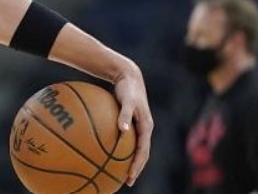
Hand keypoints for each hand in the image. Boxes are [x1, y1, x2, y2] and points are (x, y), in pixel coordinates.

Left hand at [114, 63, 152, 186]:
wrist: (129, 75)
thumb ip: (125, 115)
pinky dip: (122, 148)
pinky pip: (128, 139)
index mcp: (147, 126)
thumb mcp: (128, 101)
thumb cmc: (128, 88)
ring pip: (136, 148)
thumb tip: (122, 130)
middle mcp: (145, 128)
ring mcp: (139, 126)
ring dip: (130, 160)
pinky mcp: (133, 122)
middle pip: (142, 154)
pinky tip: (110, 152)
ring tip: (120, 172)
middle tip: (127, 181)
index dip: (137, 165)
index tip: (130, 177)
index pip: (144, 151)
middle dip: (136, 168)